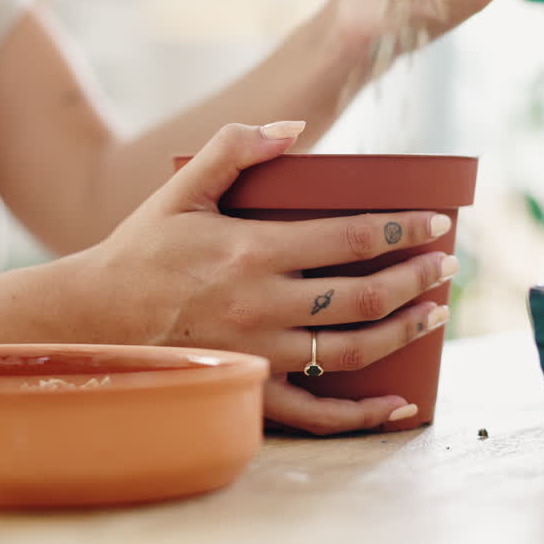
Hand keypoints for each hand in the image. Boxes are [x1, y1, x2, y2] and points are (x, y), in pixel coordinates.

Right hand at [72, 122, 455, 434]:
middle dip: (417, 278)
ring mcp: (259, 352)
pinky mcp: (249, 389)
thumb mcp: (182, 188)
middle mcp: (262, 304)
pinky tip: (399, 404)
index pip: (350, 237)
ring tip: (434, 315)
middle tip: (448, 268)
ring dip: (403, 332)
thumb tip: (294, 129)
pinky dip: (362, 415)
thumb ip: (235, 148)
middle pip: (363, 295)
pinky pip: (315, 414)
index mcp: (251, 249)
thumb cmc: (142, 248)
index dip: (403, 229)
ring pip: (351, 349)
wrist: (95, 317)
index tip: (436, 223)